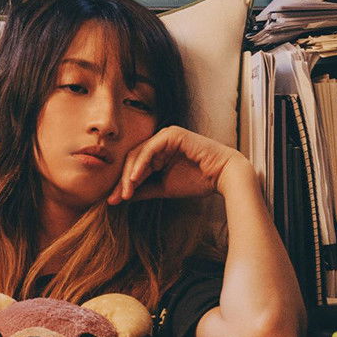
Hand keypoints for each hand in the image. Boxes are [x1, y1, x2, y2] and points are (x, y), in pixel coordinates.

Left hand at [108, 126, 248, 203]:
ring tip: (125, 193)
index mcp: (157, 152)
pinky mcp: (172, 134)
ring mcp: (166, 136)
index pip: (133, 167)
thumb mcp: (162, 188)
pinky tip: (134, 179)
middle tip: (114, 198)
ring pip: (138, 155)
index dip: (121, 184)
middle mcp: (160, 142)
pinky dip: (141, 165)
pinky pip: (150, 149)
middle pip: (132, 160)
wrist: (223, 177)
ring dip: (129, 175)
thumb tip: (118, 198)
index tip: (112, 201)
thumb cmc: (197, 181)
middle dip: (121, 181)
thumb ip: (142, 190)